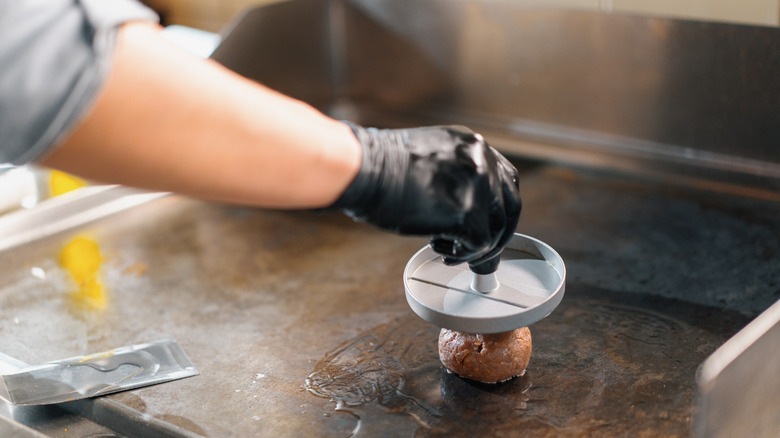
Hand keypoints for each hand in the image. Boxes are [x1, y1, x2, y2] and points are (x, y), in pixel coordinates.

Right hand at [332, 123, 520, 267]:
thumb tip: (462, 207)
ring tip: (449, 250)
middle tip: (480, 251)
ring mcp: (478, 186)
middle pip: (510, 206)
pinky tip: (442, 252)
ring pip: (497, 229)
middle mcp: (482, 161)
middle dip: (497, 233)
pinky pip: (479, 245)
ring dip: (476, 248)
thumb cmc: (379, 165)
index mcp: (472, 145)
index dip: (498, 207)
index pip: (505, 179)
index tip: (489, 223)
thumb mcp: (428, 155)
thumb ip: (453, 173)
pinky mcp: (467, 214)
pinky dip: (463, 255)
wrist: (362, 168)